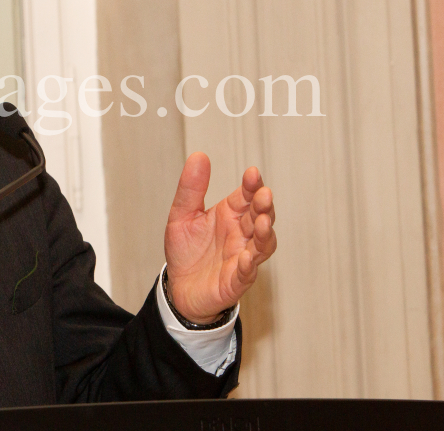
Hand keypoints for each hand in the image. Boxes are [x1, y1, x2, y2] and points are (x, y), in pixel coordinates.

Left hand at [163, 152, 276, 323]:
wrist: (178, 287)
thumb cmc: (186, 251)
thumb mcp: (182, 215)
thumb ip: (191, 188)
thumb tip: (199, 156)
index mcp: (230, 215)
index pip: (246, 196)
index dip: (252, 185)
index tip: (252, 173)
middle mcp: (241, 234)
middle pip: (260, 217)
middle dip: (263, 206)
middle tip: (263, 195)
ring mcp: (242, 257)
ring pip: (262, 245)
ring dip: (265, 234)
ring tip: (263, 222)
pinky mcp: (236, 281)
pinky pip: (247, 273)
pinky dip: (249, 265)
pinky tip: (247, 257)